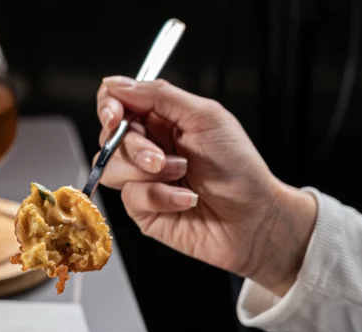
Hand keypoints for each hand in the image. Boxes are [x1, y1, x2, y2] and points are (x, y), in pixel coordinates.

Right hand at [96, 77, 316, 295]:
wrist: (252, 218)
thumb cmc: (239, 168)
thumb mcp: (204, 117)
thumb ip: (159, 95)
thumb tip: (116, 83)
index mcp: (162, 119)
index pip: (117, 102)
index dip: (109, 106)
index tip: (115, 116)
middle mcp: (148, 147)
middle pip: (109, 136)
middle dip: (135, 146)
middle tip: (162, 157)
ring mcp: (142, 179)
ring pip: (111, 167)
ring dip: (149, 173)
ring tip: (183, 176)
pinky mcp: (142, 209)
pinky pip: (130, 197)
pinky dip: (160, 197)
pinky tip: (185, 199)